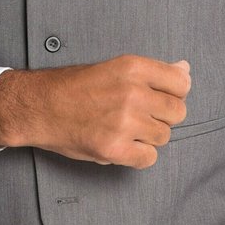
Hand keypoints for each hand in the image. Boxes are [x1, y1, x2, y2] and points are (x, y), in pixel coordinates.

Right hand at [0, 54, 190, 168]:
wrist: (39, 106)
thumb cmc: (74, 86)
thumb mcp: (114, 67)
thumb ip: (152, 72)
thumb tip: (185, 70)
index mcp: (132, 67)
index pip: (181, 82)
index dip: (174, 92)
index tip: (160, 97)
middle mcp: (132, 93)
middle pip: (177, 112)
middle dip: (162, 116)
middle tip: (139, 115)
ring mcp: (124, 123)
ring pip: (163, 136)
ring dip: (148, 136)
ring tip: (125, 128)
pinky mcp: (114, 149)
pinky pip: (149, 158)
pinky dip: (138, 155)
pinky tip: (122, 144)